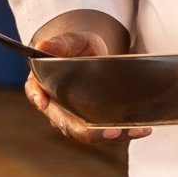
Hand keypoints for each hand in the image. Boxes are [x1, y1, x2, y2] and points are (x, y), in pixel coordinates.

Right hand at [23, 30, 152, 144]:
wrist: (91, 55)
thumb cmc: (77, 48)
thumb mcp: (72, 41)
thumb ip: (60, 44)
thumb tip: (42, 46)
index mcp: (42, 84)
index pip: (36, 93)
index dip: (39, 98)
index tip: (44, 101)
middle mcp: (55, 106)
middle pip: (66, 123)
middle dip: (87, 130)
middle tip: (109, 131)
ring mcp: (73, 117)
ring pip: (87, 132)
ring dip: (109, 135)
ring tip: (132, 130)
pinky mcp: (91, 122)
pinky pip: (103, 131)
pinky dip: (123, 132)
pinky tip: (141, 130)